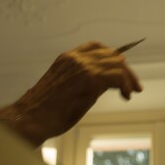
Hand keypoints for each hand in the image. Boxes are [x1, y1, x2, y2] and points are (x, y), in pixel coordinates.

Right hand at [0, 41, 142, 144]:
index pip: (96, 47)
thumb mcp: (63, 88)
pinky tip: (126, 95)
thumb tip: (100, 85)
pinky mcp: (90, 80)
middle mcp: (75, 58)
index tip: (121, 68)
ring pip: (117, 64)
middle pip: (110, 55)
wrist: (31, 118)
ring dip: (128, 78)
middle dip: (125, 69)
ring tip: (131, 91)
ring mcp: (83, 67)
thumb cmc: (43, 110)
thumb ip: (80, 81)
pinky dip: (126, 85)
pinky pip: (118, 76)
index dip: (112, 56)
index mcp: (67, 58)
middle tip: (133, 85)